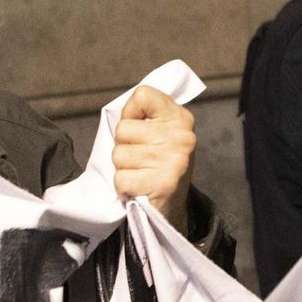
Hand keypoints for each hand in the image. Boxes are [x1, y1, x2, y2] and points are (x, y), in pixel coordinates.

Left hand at [112, 85, 195, 233]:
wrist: (172, 206)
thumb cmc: (159, 164)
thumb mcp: (161, 133)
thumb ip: (147, 117)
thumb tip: (128, 102)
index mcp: (181, 118)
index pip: (143, 95)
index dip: (131, 112)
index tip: (139, 127)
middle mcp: (182, 137)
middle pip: (123, 128)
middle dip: (124, 146)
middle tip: (141, 158)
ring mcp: (174, 160)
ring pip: (118, 154)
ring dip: (123, 168)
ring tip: (140, 173)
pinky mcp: (163, 183)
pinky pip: (120, 178)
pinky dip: (123, 187)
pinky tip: (139, 187)